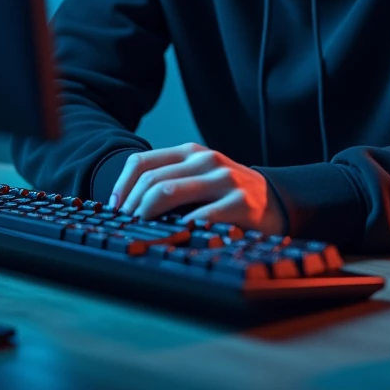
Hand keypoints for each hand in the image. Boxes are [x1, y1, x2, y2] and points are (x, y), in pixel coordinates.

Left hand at [108, 142, 286, 235]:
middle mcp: (205, 160)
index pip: (142, 162)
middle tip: (125, 226)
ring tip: (142, 232)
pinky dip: (181, 227)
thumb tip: (126, 206)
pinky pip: (201, 215)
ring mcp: (223, 179)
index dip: (121, 187)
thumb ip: (170, 182)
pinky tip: (175, 236)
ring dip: (148, 215)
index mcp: (191, 152)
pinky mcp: (240, 202)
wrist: (277, 200)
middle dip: (131, 206)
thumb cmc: (228, 193)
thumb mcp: (199, 177)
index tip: (113, 209)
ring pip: (169, 191)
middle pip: (152, 179)